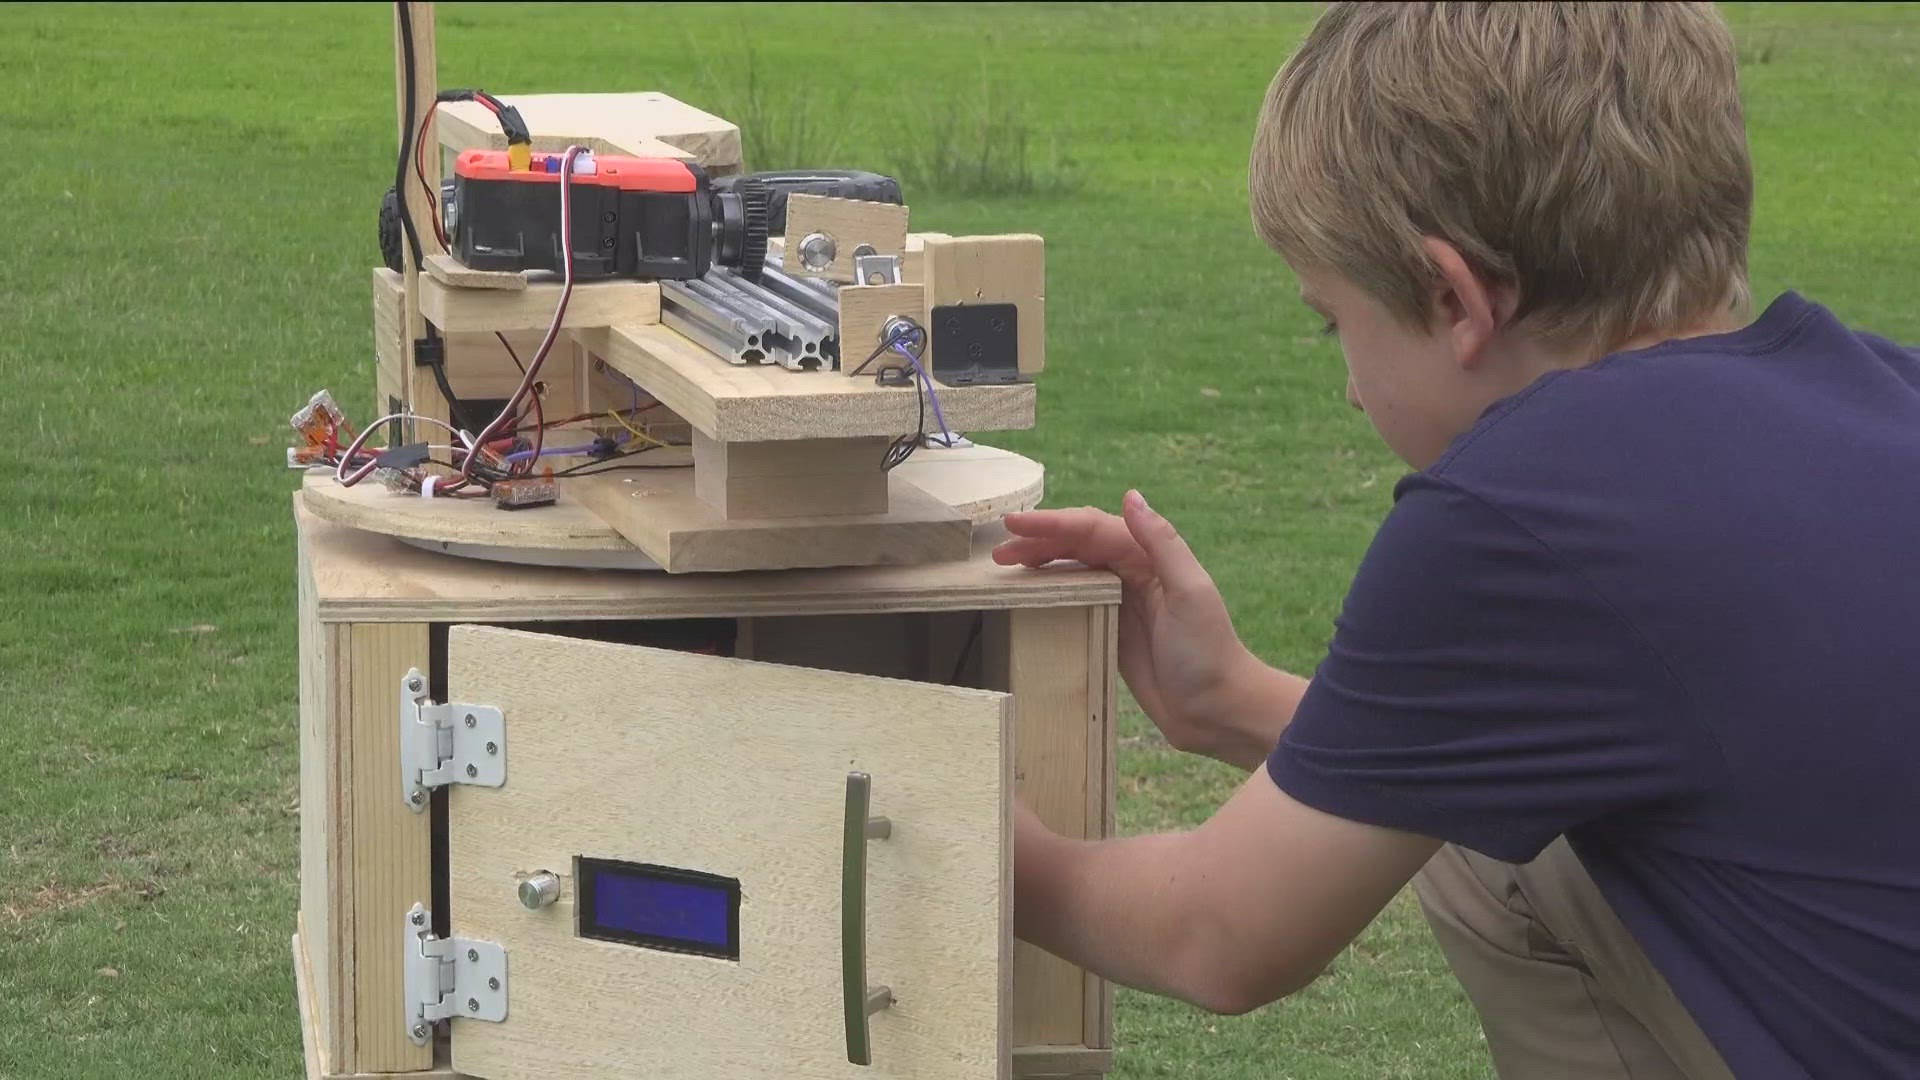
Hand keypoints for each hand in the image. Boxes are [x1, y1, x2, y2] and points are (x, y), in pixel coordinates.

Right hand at [994, 491, 1265, 761]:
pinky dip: (1050, 592)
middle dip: (1037, 541)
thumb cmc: (1208, 652)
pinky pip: (1074, 601)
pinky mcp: (1111, 630)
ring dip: (1039, 564)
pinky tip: (1028, 596)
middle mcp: (1132, 573)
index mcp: (1149, 558)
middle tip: (997, 550)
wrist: (1216, 709)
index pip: (1092, 529)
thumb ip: (1161, 542)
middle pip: (1076, 546)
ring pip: (1072, 570)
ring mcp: (1120, 602)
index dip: (1052, 524)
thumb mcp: (1190, 592)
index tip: (1013, 524)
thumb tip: (1130, 495)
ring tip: (1003, 567)